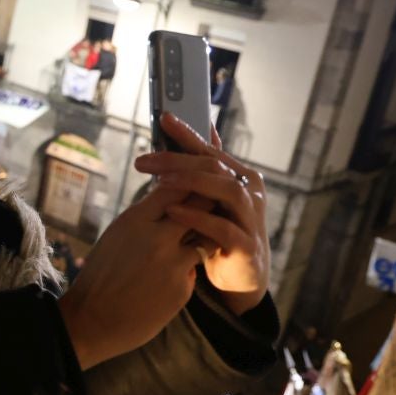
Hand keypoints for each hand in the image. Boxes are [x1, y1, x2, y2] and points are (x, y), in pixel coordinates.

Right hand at [58, 184, 202, 368]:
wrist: (92, 321)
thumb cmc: (99, 276)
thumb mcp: (115, 235)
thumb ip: (144, 218)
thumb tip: (169, 200)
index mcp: (135, 220)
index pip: (175, 186)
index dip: (188, 184)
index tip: (193, 187)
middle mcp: (157, 237)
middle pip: (200, 207)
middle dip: (206, 206)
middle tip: (207, 209)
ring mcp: (173, 264)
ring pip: (205, 239)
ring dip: (201, 239)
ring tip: (186, 245)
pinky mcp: (183, 288)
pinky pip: (193, 270)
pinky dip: (185, 271)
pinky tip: (164, 282)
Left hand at [133, 113, 269, 314]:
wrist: (243, 276)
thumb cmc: (222, 232)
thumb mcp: (211, 199)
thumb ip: (203, 170)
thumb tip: (198, 131)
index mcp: (240, 177)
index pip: (210, 150)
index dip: (187, 133)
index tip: (163, 118)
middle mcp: (249, 193)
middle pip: (216, 166)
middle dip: (179, 159)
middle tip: (144, 160)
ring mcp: (250, 218)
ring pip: (227, 191)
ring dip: (193, 182)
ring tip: (161, 180)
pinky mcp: (246, 246)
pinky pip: (223, 229)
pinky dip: (198, 218)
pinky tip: (174, 212)